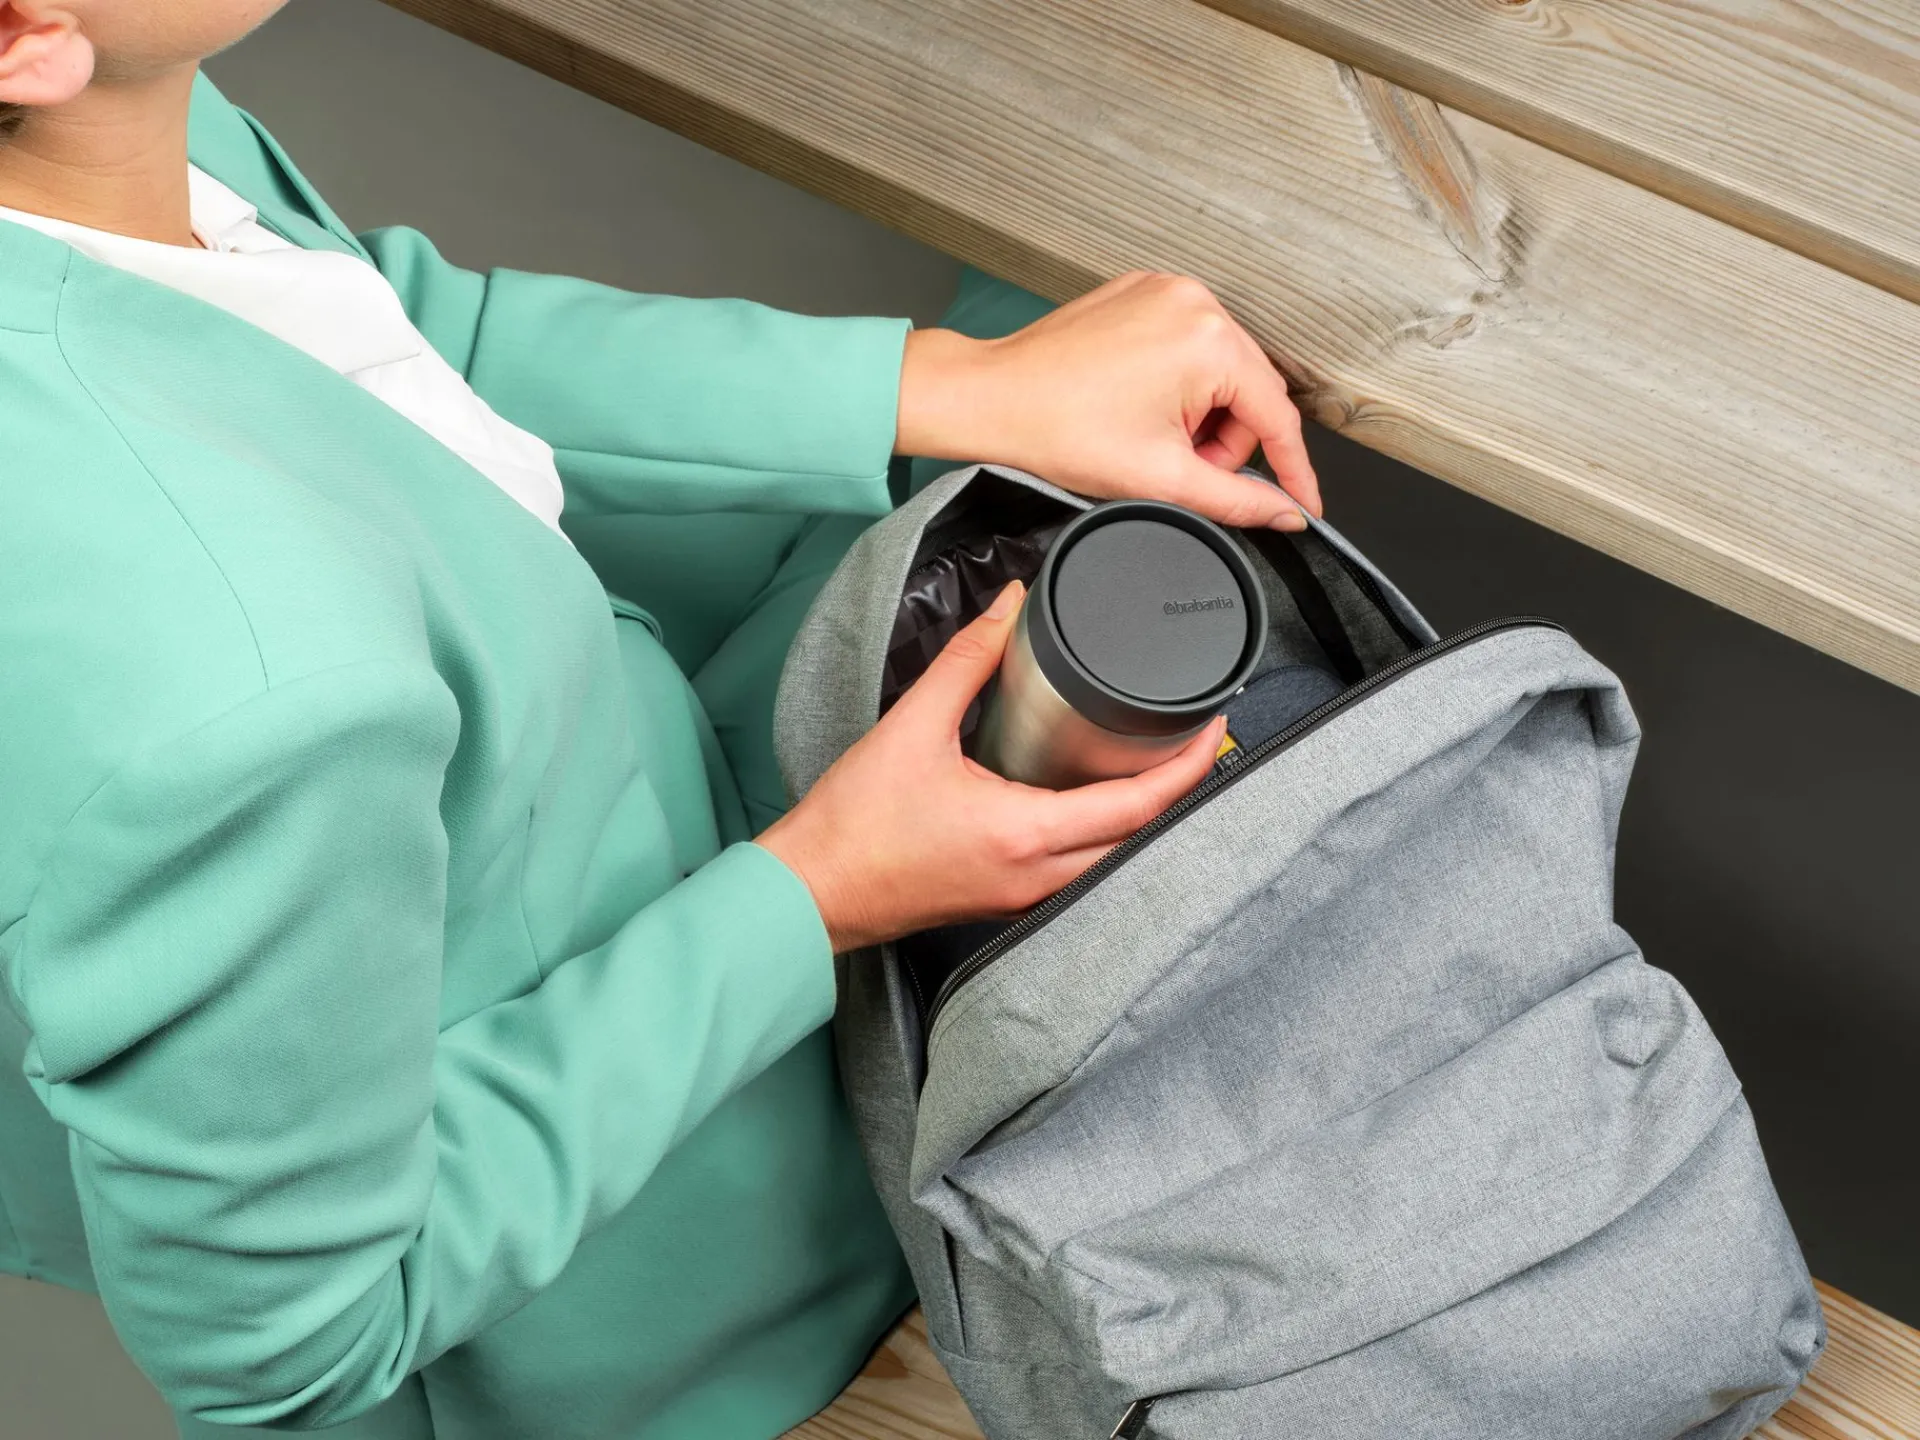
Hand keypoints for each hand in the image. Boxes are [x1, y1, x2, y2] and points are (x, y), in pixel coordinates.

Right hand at [759, 581, 1224, 951]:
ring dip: (1140, 814)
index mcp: (1024, 834)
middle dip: (1178, 788)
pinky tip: (1092, 797)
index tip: (1215, 725)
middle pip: (1138, 837)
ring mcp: (1021, 895)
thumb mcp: (913, 726)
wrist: (809, 891)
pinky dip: (1100, 832)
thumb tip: (1009, 606)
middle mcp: (1035, 876)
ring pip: (1110, 858)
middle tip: (1197, 736)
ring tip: (1156, 759)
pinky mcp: (1003, 897)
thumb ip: (968, 659)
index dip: (1187, 766)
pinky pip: (1076, 868)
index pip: (1137, 806)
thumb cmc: (853, 824)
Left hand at [897, 271, 1319, 529]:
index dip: (1292, 471)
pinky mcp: (1140, 293)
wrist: (992, 399)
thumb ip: (1237, 500)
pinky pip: (1186, 346)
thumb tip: (1285, 513)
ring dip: (1199, 416)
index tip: (1304, 505)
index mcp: (1209, 341)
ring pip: (1218, 371)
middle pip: (1248, 391)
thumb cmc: (1058, 430)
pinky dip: (1175, 385)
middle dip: (1223, 443)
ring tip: (1149, 437)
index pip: (1276, 416)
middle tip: (1177, 469)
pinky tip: (1136, 406)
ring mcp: (1166, 290)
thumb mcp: (1162, 479)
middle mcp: (1195, 301)